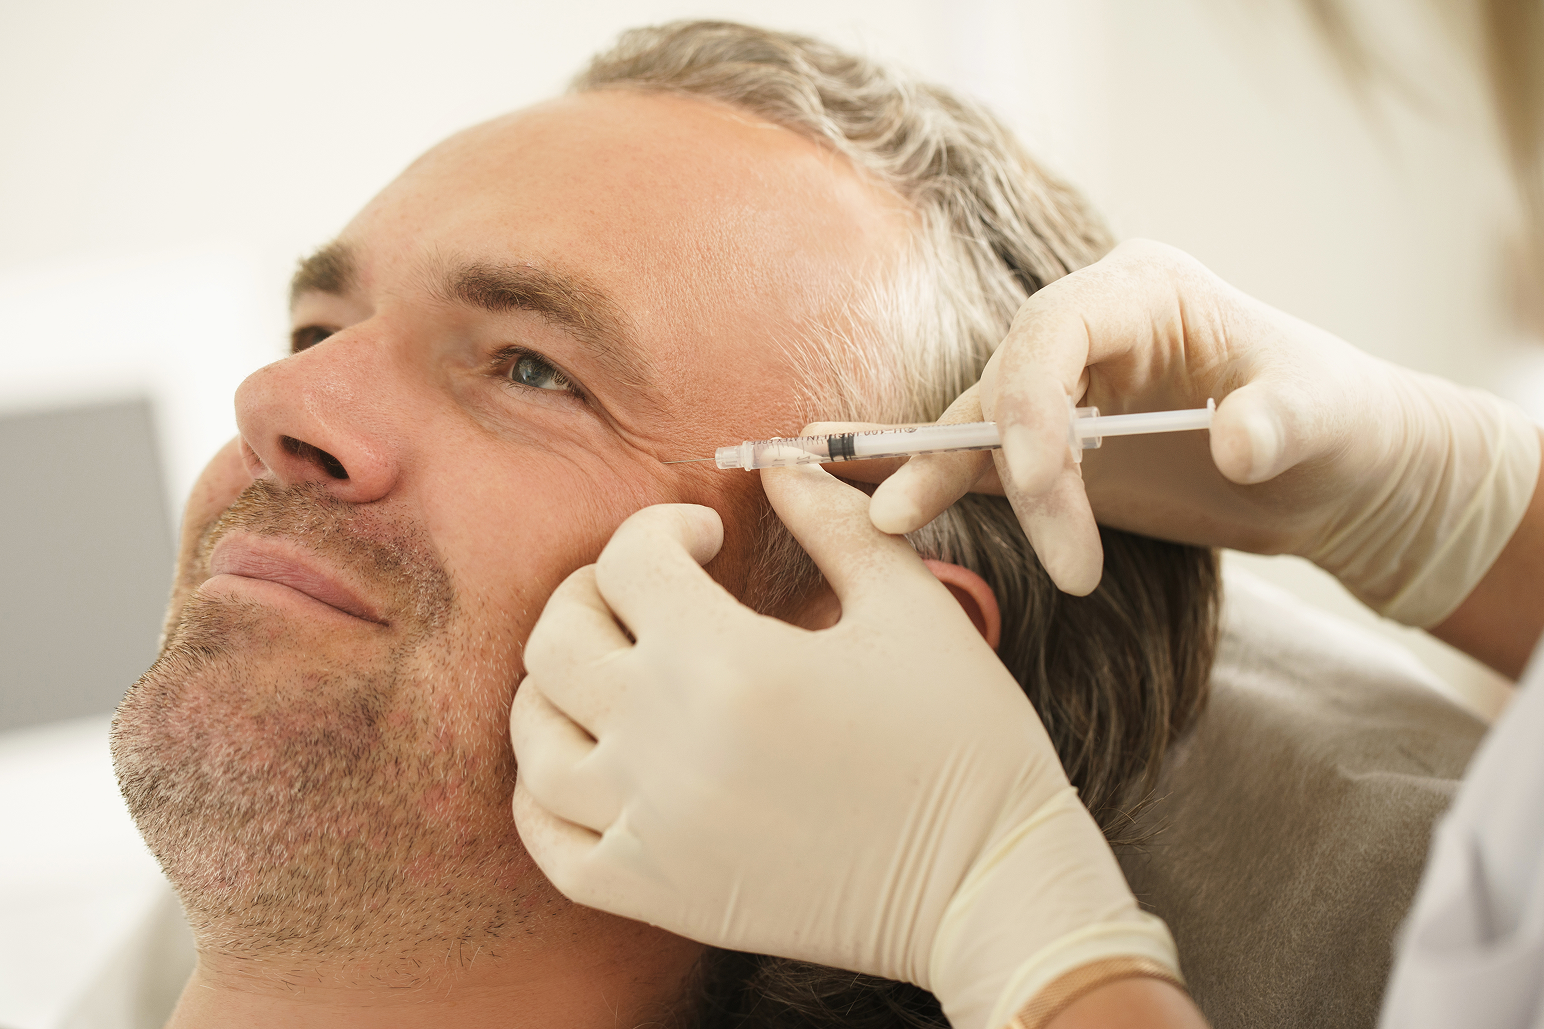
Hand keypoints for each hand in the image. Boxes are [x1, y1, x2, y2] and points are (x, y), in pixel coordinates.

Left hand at [510, 466, 1177, 1028]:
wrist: (986, 886)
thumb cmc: (963, 739)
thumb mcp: (912, 606)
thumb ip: (833, 522)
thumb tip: (776, 463)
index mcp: (728, 660)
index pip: (630, 560)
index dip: (663, 526)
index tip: (707, 537)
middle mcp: (666, 742)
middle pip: (558, 639)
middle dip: (594, 591)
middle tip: (646, 592)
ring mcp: (650, 826)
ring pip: (535, 737)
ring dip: (556, 686)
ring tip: (610, 672)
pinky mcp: (656, 892)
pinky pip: (547, 841)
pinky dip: (542, 793)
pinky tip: (585, 761)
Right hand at [838, 240, 1539, 626]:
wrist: (1340, 473)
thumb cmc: (1341, 424)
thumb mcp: (1328, 417)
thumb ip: (1284, 422)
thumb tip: (1236, 443)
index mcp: (1144, 291)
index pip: (1051, 335)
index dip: (1031, 413)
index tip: (1052, 500)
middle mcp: (1090, 327)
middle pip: (1007, 382)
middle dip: (991, 463)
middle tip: (1012, 548)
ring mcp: (1068, 385)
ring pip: (978, 420)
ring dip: (935, 471)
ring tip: (890, 521)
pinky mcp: (1056, 442)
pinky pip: (983, 458)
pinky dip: (940, 481)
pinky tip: (892, 509)